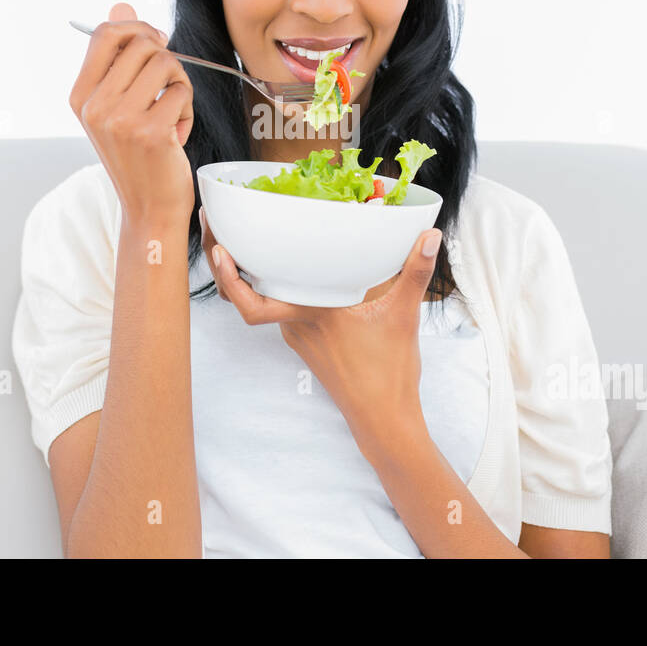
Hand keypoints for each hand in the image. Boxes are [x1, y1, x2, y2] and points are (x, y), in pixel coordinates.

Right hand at [69, 2, 194, 224]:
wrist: (149, 207)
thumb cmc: (138, 154)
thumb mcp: (118, 105)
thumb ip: (118, 56)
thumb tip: (120, 4)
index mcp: (80, 96)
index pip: (105, 34)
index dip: (137, 27)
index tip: (157, 41)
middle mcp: (94, 106)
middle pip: (141, 44)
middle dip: (165, 59)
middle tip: (168, 89)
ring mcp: (120, 120)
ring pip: (166, 63)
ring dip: (179, 85)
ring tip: (171, 113)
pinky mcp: (151, 132)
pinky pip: (182, 93)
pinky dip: (187, 110)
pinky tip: (176, 134)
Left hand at [200, 205, 441, 450]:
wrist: (383, 419)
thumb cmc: (388, 375)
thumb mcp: (403, 316)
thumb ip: (416, 272)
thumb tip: (431, 236)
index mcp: (309, 316)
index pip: (251, 302)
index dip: (228, 277)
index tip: (219, 249)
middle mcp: (295, 325)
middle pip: (244, 295)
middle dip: (225, 263)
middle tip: (215, 227)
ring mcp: (297, 335)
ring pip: (261, 301)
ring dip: (245, 274)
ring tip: (240, 238)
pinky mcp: (306, 341)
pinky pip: (279, 309)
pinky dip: (270, 287)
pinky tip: (284, 267)